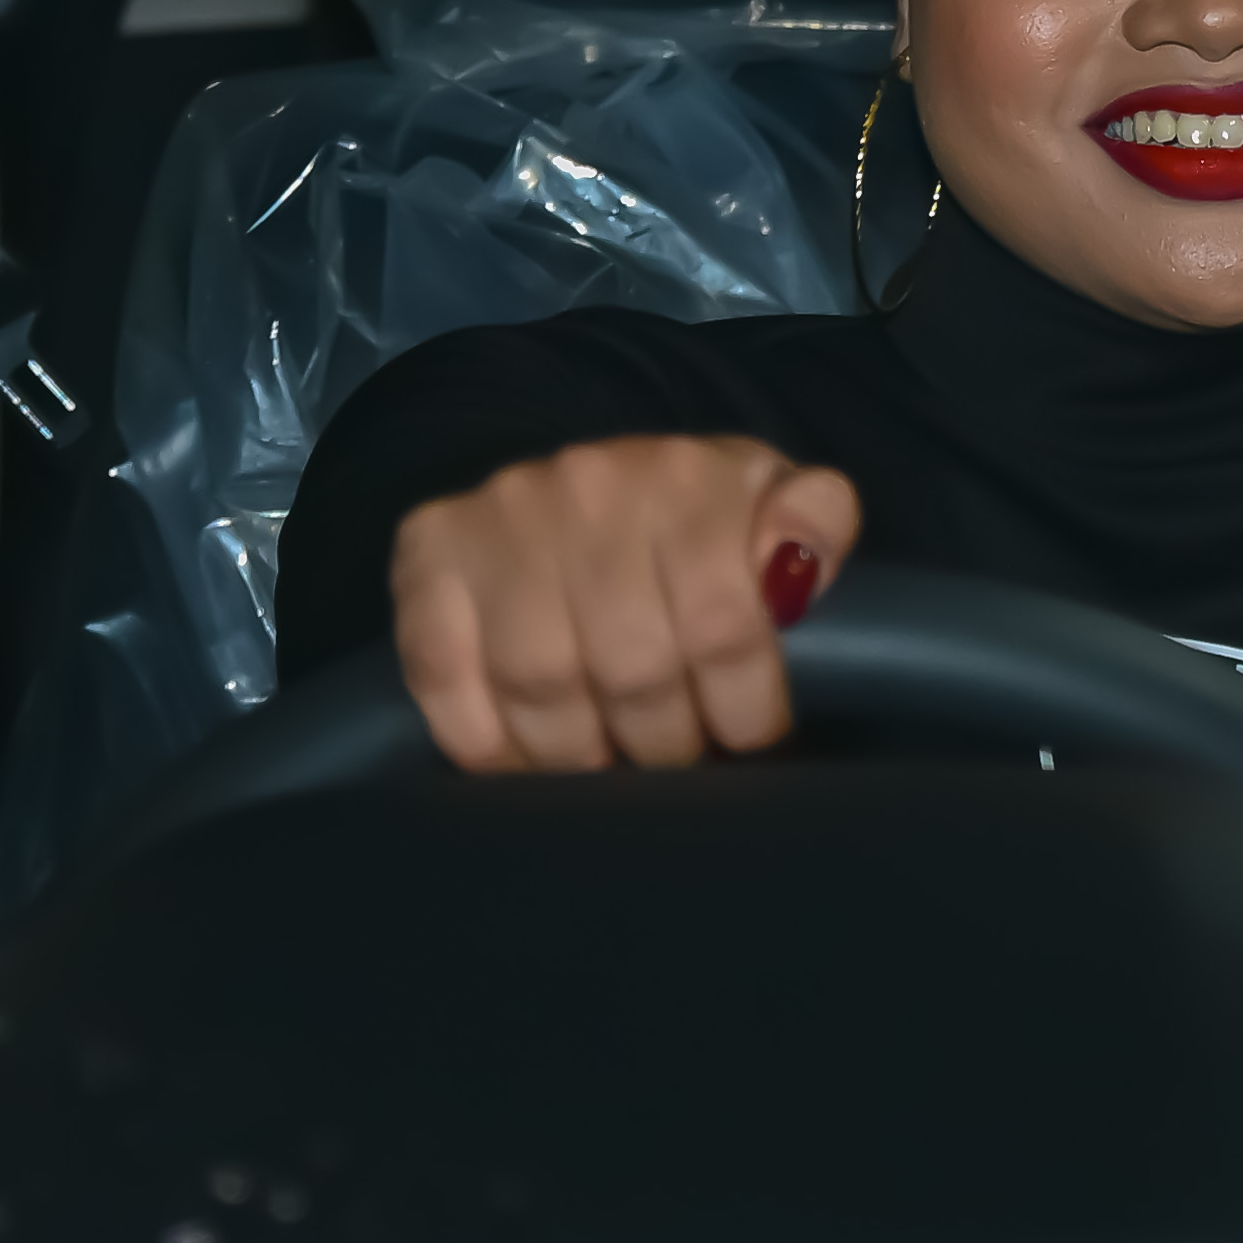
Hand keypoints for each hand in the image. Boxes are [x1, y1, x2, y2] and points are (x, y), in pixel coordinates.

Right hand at [387, 434, 861, 774]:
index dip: (743, 710)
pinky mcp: (427, 554)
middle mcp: (585, 484)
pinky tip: (527, 761)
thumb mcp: (774, 504)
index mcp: (687, 476)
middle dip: (666, 741)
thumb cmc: (698, 519)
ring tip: (608, 766)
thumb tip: (797, 563)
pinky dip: (487, 742)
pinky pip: (444, 677)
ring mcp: (498, 517)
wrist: (589, 485)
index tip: (747, 739)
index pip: (724, 624)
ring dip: (580, 753)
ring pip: (540, 680)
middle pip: (632, 665)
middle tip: (676, 759)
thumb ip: (816, 522)